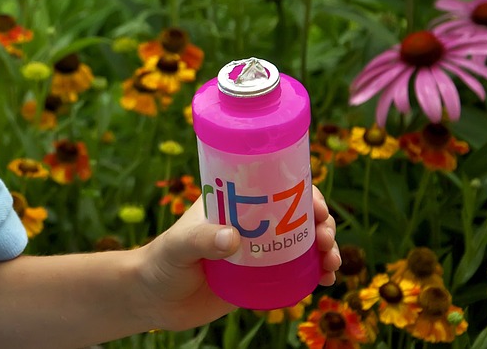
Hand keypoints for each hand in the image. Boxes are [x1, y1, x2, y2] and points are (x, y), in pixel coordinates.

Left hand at [134, 185, 340, 331]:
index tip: (318, 206)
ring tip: (331, 264)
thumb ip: (201, 241)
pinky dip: (317, 273)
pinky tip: (328, 280)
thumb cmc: (162, 262)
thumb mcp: (179, 246)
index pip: (275, 186)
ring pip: (303, 243)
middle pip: (298, 214)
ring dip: (326, 248)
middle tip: (324, 238)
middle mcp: (251, 223)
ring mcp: (259, 251)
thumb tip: (232, 239)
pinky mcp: (262, 279)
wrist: (155, 301)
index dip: (304, 192)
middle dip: (321, 223)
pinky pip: (297, 272)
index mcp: (234, 202)